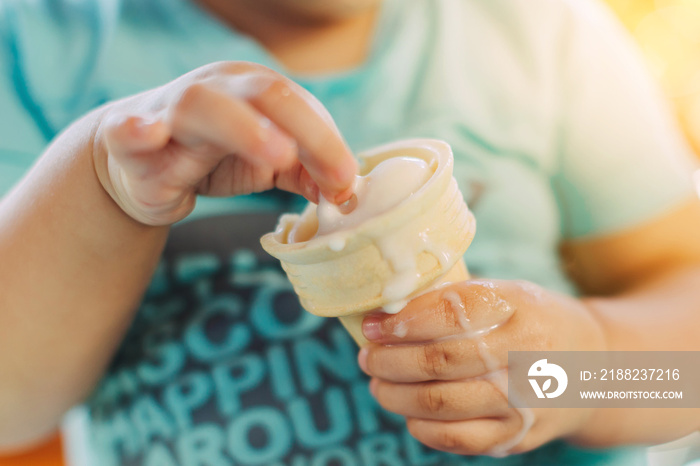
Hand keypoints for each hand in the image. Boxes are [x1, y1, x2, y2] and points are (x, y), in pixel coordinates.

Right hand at [93, 62, 357, 224]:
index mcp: (253, 89)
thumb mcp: (267, 162)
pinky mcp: (129, 140)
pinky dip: (137, 129)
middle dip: (309, 132)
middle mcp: (215, 90)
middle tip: (337, 176)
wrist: (139, 162)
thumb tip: (346, 191)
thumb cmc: (212, 154)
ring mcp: (169, 111)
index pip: (302, 107)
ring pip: (203, 106)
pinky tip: (147, 132)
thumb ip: (304, 171)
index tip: (349, 187)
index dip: (331, 145)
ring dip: (244, 128)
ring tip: (279, 155)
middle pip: (265, 95)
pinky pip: (128, 129)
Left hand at [358, 279, 605, 455]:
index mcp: (518, 306)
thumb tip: (388, 315)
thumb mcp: (505, 293)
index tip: (373, 326)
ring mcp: (523, 401)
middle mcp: (524, 355)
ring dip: (394, 395)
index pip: (449, 313)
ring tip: (378, 384)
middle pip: (438, 362)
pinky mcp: (518, 435)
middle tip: (368, 357)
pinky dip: (420, 427)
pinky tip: (408, 412)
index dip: (402, 322)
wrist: (594, 369)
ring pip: (439, 404)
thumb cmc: (533, 322)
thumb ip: (454, 300)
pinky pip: (457, 439)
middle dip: (388, 361)